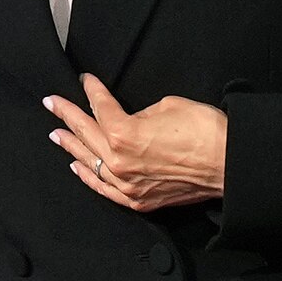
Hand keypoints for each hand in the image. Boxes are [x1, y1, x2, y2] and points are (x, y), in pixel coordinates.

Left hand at [45, 74, 226, 210]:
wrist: (229, 164)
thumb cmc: (205, 131)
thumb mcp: (167, 106)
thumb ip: (139, 114)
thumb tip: (132, 121)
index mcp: (123, 134)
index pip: (100, 108)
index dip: (92, 91)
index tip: (84, 80)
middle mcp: (119, 162)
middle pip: (86, 135)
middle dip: (67, 116)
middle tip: (51, 104)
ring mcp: (127, 185)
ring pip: (90, 163)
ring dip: (72, 147)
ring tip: (57, 134)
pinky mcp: (139, 200)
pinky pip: (104, 189)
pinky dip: (88, 176)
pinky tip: (77, 167)